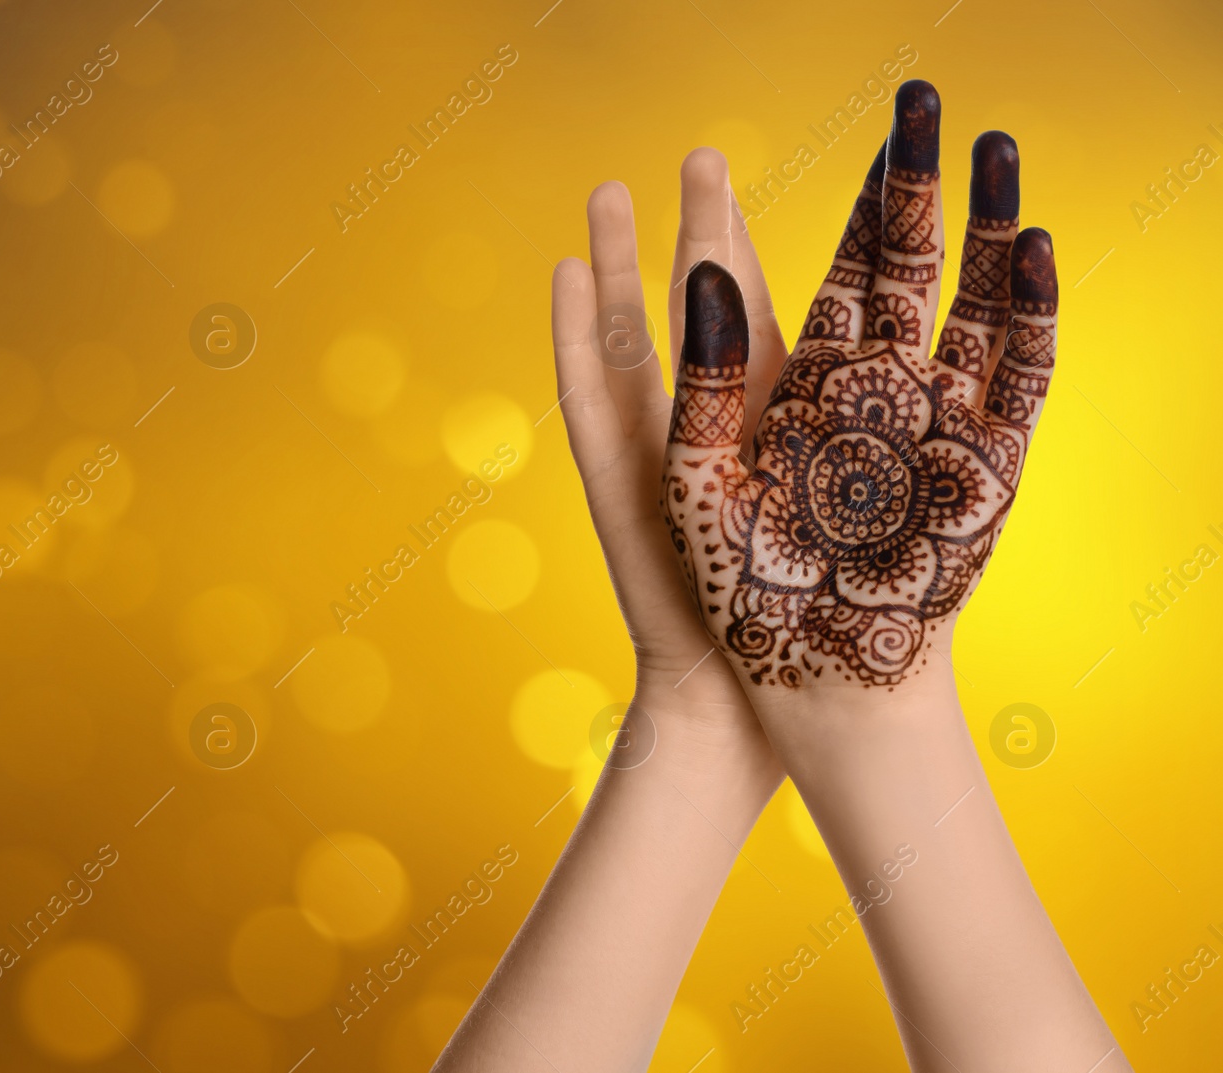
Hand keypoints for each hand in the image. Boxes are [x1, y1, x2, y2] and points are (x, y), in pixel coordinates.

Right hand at [552, 150, 787, 722]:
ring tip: (606, 196)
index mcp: (771, 420)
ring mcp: (654, 452)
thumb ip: (840, 429)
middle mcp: (710, 426)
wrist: (750, 697)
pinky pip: (591, 399)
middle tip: (698, 156)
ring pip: (638, 338)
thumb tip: (885, 364)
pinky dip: (575, 339)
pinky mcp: (620, 488)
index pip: (763, 306)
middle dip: (699, 229)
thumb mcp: (836, 506)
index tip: (763, 177)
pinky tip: (562, 280)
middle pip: (702, 308)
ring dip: (621, 267)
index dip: (763, 241)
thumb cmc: (805, 611)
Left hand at [661, 80, 1057, 694]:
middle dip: (903, 185)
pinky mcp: (983, 458)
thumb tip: (695, 272)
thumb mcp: (697, 479)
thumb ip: (701, 379)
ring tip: (990, 145)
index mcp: (788, 388)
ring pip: (963, 298)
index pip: (801, 274)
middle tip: (918, 98)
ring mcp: (928, 417)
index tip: (797, 139)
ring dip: (982, 225)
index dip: (806, 208)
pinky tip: (1032, 242)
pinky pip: (1016, 371)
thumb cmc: (738, 591)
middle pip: (890, 265)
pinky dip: (1029, 308)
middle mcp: (862, 389)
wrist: (812, 679)